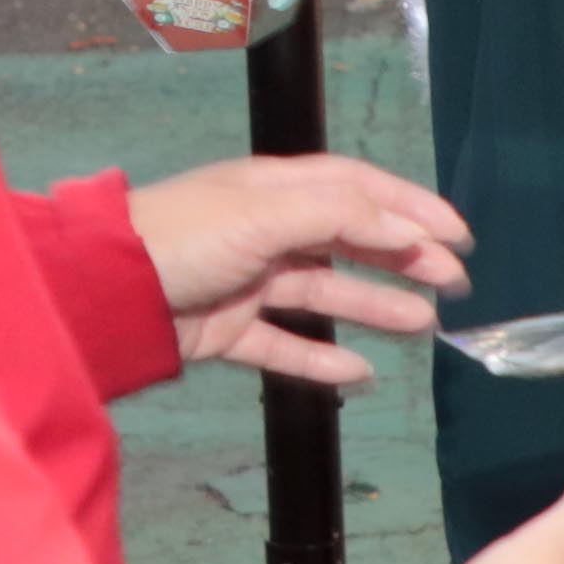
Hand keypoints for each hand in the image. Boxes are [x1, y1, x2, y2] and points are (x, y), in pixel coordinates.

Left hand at [131, 155, 464, 391]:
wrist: (106, 292)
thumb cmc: (181, 237)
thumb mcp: (264, 213)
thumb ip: (339, 217)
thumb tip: (406, 231)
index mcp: (273, 190)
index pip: (357, 189)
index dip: (409, 207)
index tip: (457, 233)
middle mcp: (266, 230)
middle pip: (349, 241)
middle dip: (403, 258)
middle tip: (453, 281)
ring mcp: (247, 281)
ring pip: (325, 295)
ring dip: (375, 307)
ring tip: (423, 325)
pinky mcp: (227, 329)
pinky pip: (285, 346)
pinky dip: (323, 361)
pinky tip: (360, 374)